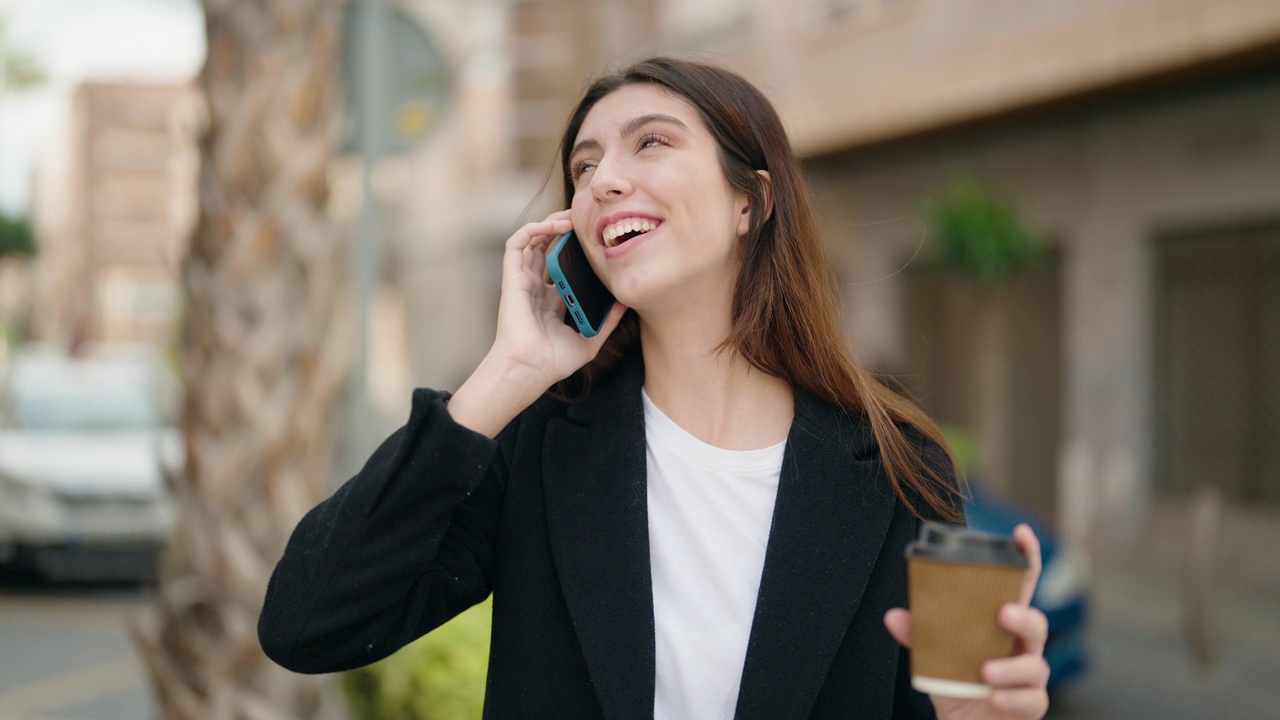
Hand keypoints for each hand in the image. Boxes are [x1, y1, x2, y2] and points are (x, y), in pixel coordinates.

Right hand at [448, 211, 625, 436]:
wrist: (531, 368)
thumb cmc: (554, 361)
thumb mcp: (590, 339)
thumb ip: (608, 321)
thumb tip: (626, 302)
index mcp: (552, 300)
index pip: (563, 265)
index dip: (576, 249)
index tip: (597, 240)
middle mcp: (537, 287)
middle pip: (548, 246)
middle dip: (564, 229)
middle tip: (586, 218)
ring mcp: (523, 281)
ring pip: (532, 240)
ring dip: (550, 223)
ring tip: (572, 216)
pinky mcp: (513, 278)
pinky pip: (517, 244)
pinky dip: (533, 229)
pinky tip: (553, 226)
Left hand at [884, 524, 1050, 719]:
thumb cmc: (957, 681)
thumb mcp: (934, 656)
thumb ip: (918, 635)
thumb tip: (894, 617)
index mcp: (1001, 625)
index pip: (1021, 587)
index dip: (1026, 559)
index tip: (1021, 534)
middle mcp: (1021, 647)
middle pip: (1037, 622)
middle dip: (1023, 615)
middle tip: (1002, 614)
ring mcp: (1030, 677)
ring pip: (1036, 665)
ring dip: (1012, 667)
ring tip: (985, 672)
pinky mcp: (1031, 705)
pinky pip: (1033, 699)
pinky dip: (1013, 697)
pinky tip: (994, 696)